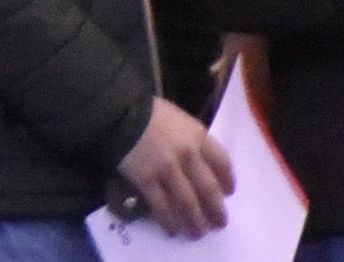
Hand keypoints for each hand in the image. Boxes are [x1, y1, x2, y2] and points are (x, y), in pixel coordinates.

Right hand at [119, 97, 231, 238]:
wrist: (115, 111)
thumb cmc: (145, 110)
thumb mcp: (175, 116)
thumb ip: (189, 136)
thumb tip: (196, 159)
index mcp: (197, 135)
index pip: (222, 162)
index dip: (227, 180)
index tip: (228, 193)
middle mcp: (188, 155)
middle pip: (208, 188)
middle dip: (215, 209)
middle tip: (218, 223)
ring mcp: (167, 170)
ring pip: (187, 203)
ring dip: (195, 221)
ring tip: (197, 232)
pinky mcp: (146, 181)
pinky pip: (162, 206)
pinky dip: (169, 221)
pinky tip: (173, 230)